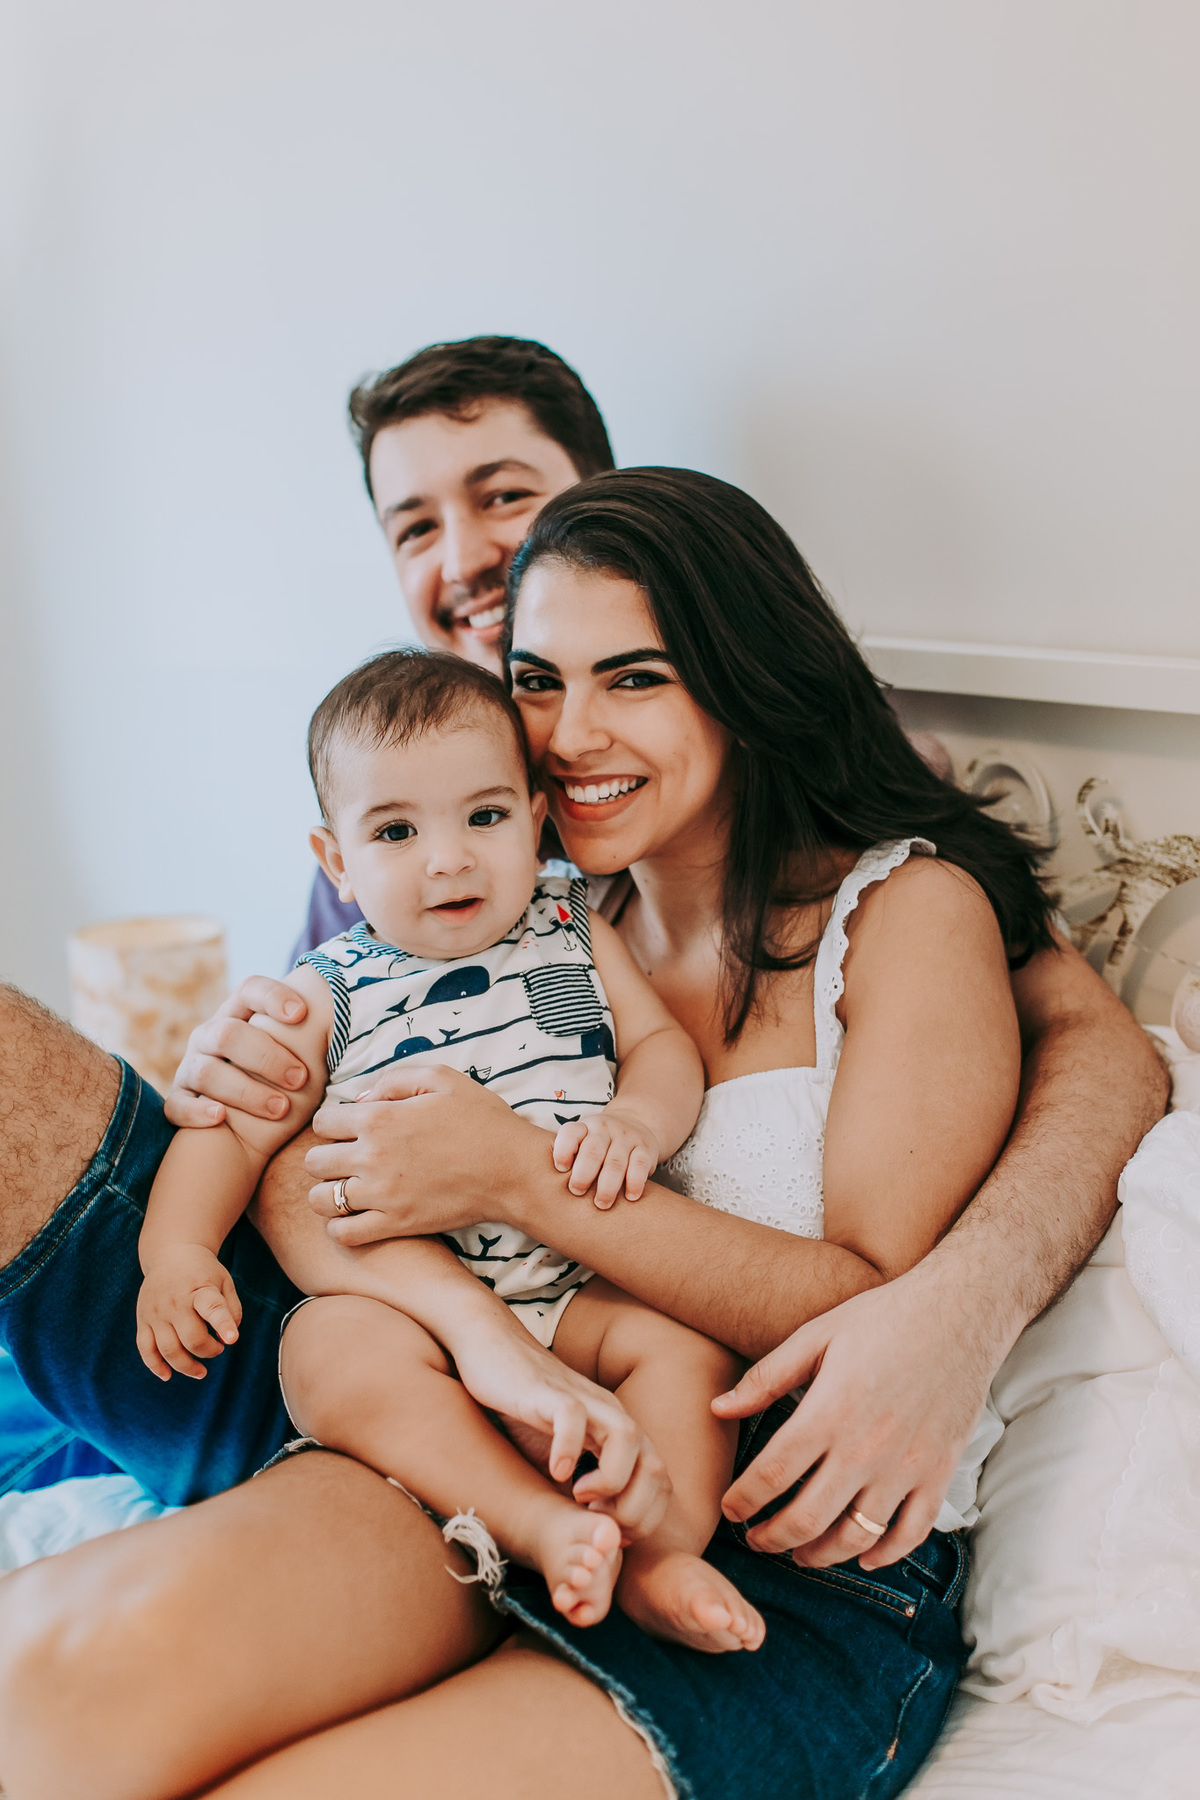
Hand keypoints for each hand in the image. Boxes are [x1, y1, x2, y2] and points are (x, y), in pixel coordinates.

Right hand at [136, 1247, 242, 1380]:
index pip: (212, 1308)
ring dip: (186, 1367)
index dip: (223, 1325)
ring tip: (201, 1371)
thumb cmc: (204, 1272)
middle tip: (218, 1348)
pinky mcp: (143, 1319)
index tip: (231, 1340)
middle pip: (191, 1339)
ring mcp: (156, 1312)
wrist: (171, 1254)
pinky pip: (145, 1349)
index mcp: (200, 1289)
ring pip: (168, 1350)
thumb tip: (228, 1338)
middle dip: (209, 1351)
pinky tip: (167, 1376)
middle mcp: (175, 1301)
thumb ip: (231, 1309)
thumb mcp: (224, 1281)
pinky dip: (155, 1366)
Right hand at [163, 977, 311, 1128]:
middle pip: (229, 1033)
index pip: (250, 990)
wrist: (242, 1134)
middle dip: (267, 1056)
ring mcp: (191, 1068)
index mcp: (238, 1016)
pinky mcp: (178, 1101)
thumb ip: (310, 1040)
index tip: (303, 1014)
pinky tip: (221, 1117)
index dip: (273, 997)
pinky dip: (198, 1111)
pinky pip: (178, 1106)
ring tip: (281, 1108)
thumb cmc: (282, 1087)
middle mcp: (209, 1036)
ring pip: (208, 1072)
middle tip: (302, 1078)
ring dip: (247, 1090)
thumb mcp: (296, 1059)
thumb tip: (353, 1021)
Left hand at [305, 1064, 541, 1245]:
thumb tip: (360, 1099)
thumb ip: (393, 1080)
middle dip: (326, 1157)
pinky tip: (359, 1215)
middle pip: (313, 1161)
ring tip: (349, 1188)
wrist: (512, 1170)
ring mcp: (382, 1195)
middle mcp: (372, 1157)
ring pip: (321, 1199)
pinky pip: (344, 1233)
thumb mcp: (442, 1079)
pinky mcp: (396, 1225)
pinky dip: (342, 1226)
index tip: (351, 1130)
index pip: (322, 1121)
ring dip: (328, 1192)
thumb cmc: (481, 1120)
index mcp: (379, 1118)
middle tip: (349, 1159)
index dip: (334, 1123)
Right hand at [450, 1316, 670, 1542]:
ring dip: (610, 1482)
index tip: (608, 1534)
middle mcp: (611, 1416)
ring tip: (578, 1497)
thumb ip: (583, 1482)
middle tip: (595, 1523)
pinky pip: (573, 1417)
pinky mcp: (550, 1392)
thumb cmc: (526, 1406)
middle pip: (654, 1467)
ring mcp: (584, 1400)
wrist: (493, 1349)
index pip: (660, 1482)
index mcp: (619, 1434)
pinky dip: (570, 1449)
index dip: (642, 1520)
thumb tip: (594, 1530)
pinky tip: (555, 1472)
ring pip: (628, 1438)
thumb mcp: (564, 1451)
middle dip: (632, 1511)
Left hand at [553, 1107, 660, 1208]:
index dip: (563, 1150)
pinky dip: (635, 1182)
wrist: (636, 1125)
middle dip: (583, 1173)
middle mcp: (604, 1129)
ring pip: (616, 1161)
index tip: (560, 1169)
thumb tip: (548, 1194)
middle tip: (577, 1192)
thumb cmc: (600, 1146)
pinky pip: (640, 1165)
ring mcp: (626, 1137)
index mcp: (584, 1127)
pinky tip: (630, 1197)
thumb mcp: (583, 1144)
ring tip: (601, 1204)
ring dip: (608, 1185)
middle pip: (592, 1150)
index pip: (571, 1133)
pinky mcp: (645, 1148)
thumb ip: (570, 1160)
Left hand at [714, 1267, 995, 1567]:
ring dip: (821, 1555)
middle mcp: (865, 1449)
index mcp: (828, 1412)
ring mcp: (906, 1467)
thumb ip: (766, 1378)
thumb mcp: (816, 1336)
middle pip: (807, 1519)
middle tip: (756, 1539)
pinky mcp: (939, 1473)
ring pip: (856, 1537)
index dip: (743, 1501)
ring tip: (800, 1553)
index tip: (730, 1510)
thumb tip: (718, 1409)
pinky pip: (911, 1533)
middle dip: (771, 1538)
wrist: (960, 1312)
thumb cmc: (882, 1319)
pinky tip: (863, 1555)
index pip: (772, 1475)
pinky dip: (885, 1555)